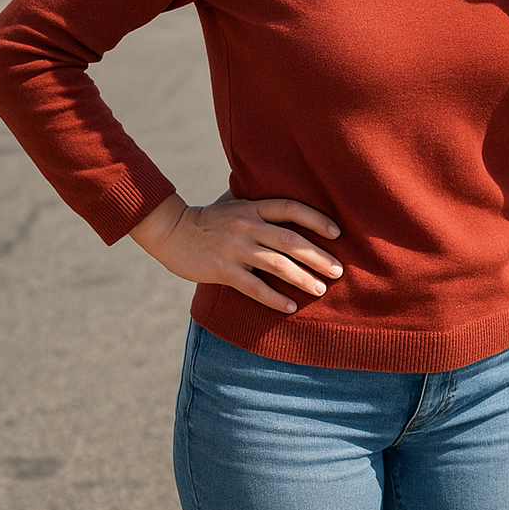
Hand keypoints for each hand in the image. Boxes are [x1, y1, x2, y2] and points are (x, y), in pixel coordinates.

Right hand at [129, 191, 342, 313]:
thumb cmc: (209, 218)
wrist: (170, 230)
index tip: (338, 233)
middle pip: (290, 240)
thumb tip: (292, 203)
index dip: (317, 219)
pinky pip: (253, 287)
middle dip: (317, 256)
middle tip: (338, 271)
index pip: (291, 209)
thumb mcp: (235, 203)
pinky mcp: (221, 270)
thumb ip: (260, 205)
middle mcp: (247, 225)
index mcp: (253, 207)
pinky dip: (274, 298)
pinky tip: (290, 306)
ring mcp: (234, 248)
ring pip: (276, 264)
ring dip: (302, 278)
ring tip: (321, 289)